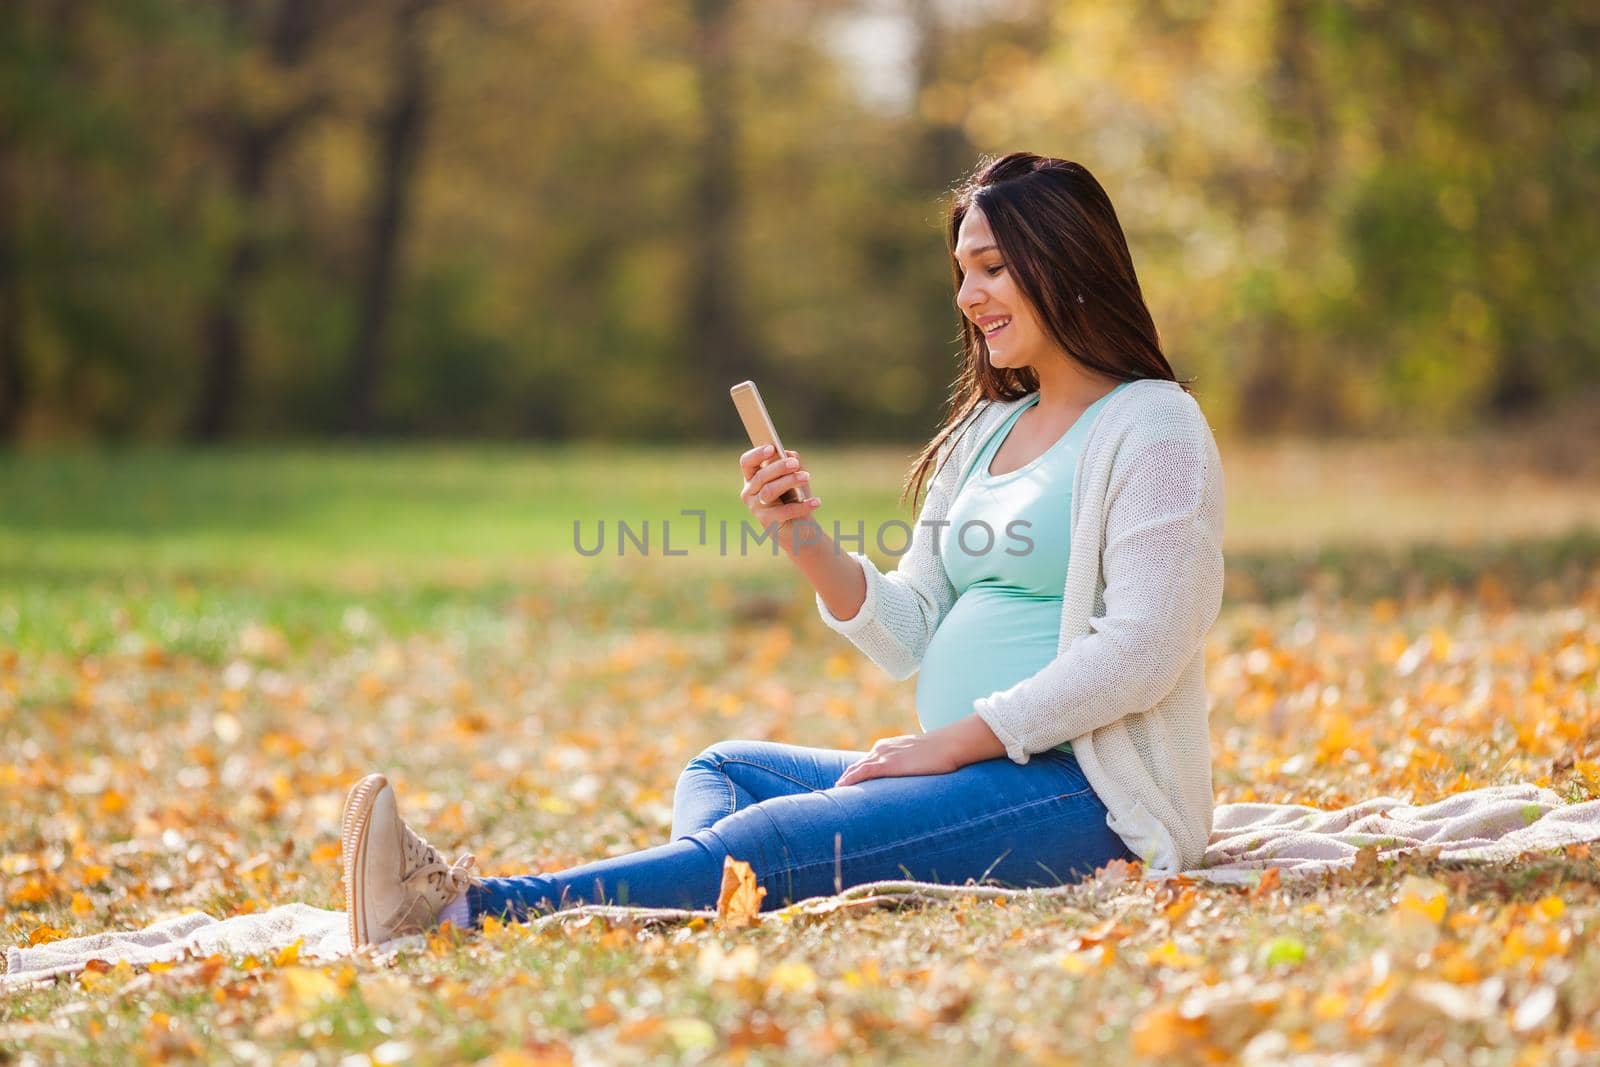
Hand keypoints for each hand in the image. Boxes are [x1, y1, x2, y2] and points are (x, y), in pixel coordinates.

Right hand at [738, 444, 820, 554]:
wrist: (800, 527)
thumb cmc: (795, 497)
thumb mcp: (794, 476)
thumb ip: (791, 462)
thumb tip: (789, 455)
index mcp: (753, 477)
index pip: (747, 462)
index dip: (757, 454)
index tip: (772, 448)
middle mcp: (750, 492)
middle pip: (761, 476)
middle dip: (779, 467)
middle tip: (796, 464)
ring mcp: (756, 508)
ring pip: (769, 491)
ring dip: (789, 481)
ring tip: (807, 477)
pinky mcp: (767, 523)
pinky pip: (784, 511)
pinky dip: (802, 506)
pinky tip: (816, 502)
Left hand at [834, 734, 956, 786]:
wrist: (948, 745)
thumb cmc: (940, 754)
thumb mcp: (920, 759)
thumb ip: (911, 767)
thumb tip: (915, 778)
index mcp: (888, 747)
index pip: (865, 763)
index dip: (854, 775)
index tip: (845, 786)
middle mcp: (881, 749)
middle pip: (857, 766)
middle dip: (846, 779)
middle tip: (835, 794)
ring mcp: (883, 756)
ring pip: (856, 769)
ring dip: (845, 781)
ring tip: (834, 795)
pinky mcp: (887, 765)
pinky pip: (862, 772)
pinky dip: (850, 780)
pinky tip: (841, 787)